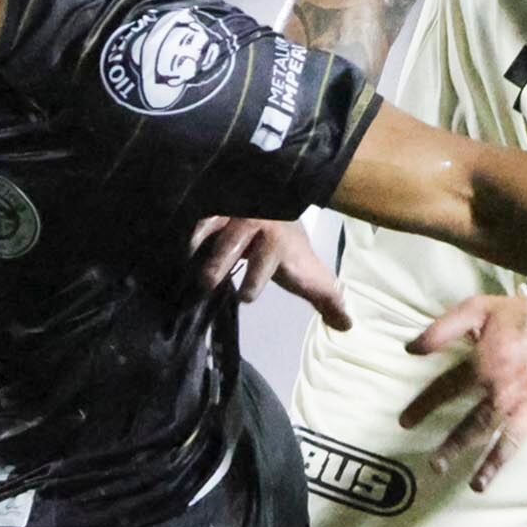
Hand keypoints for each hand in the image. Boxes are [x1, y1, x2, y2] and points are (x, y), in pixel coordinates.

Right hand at [189, 216, 350, 327]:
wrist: (276, 201)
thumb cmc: (287, 248)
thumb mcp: (307, 271)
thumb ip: (326, 297)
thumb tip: (347, 326)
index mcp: (278, 241)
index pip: (268, 257)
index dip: (257, 278)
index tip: (246, 299)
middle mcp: (254, 223)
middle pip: (235, 241)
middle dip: (219, 262)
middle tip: (206, 284)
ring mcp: (231, 212)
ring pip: (213, 224)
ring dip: (198, 243)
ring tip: (186, 263)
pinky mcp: (212, 205)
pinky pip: (198, 212)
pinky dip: (188, 226)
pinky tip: (178, 245)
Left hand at [403, 294, 526, 511]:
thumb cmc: (523, 316)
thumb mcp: (479, 308)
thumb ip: (443, 327)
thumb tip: (410, 348)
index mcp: (486, 364)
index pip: (446, 390)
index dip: (423, 406)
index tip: (404, 423)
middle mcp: (506, 392)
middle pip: (474, 426)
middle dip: (452, 448)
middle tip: (435, 468)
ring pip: (507, 444)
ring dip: (492, 467)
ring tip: (476, 487)